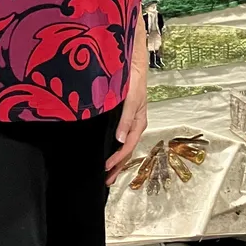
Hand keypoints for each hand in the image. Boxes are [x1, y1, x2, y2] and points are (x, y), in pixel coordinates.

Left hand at [105, 61, 148, 183]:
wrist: (133, 65)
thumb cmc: (135, 81)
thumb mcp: (131, 100)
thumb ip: (125, 120)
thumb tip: (120, 140)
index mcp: (138, 123)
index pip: (128, 146)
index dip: (118, 159)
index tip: (106, 168)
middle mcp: (134, 125)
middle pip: (127, 150)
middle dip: (118, 166)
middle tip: (107, 180)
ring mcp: (129, 122)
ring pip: (123, 146)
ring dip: (117, 160)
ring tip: (107, 172)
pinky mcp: (122, 118)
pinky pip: (120, 138)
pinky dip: (114, 149)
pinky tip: (108, 152)